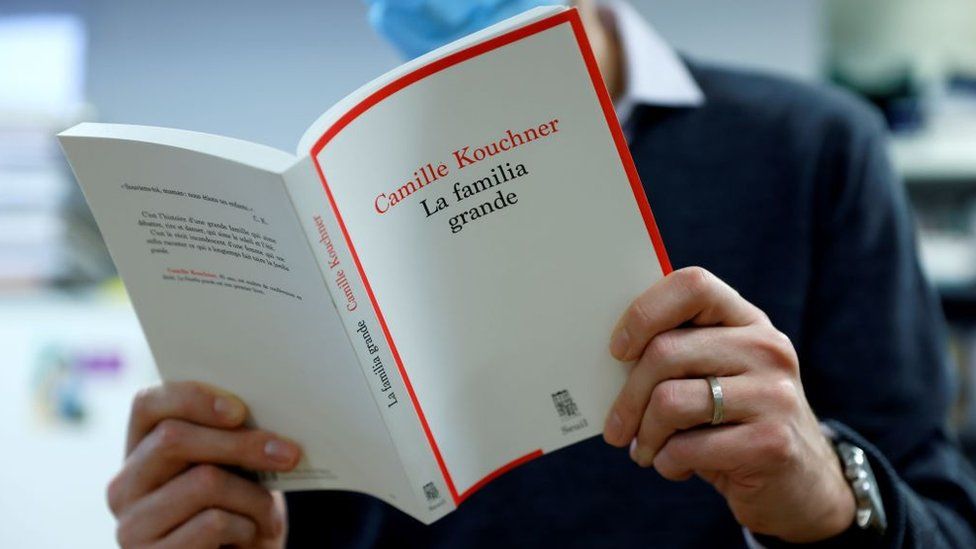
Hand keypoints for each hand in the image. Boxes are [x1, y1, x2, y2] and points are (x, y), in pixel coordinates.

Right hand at [108, 381, 301, 547]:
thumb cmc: (238, 511)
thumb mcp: (234, 469)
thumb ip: (230, 437)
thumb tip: (267, 411)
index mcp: (140, 451)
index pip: (148, 404)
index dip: (192, 398)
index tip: (240, 411)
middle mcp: (125, 486)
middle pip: (174, 439)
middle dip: (241, 444)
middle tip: (288, 454)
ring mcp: (131, 525)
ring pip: (204, 482)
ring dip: (254, 497)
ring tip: (267, 514)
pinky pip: (213, 523)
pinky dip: (246, 527)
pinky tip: (249, 536)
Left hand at [605, 267, 855, 542]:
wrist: (802, 484)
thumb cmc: (734, 422)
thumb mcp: (714, 375)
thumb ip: (677, 354)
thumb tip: (606, 356)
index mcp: (747, 321)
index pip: (692, 285)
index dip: (645, 313)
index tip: (617, 350)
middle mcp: (767, 348)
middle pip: (665, 352)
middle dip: (627, 398)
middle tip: (616, 428)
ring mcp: (775, 395)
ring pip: (670, 402)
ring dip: (645, 435)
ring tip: (645, 450)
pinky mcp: (772, 443)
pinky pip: (688, 447)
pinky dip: (667, 462)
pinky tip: (675, 466)